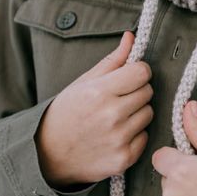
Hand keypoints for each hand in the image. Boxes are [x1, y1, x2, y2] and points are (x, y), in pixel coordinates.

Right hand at [35, 31, 152, 188]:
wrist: (47, 154)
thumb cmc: (65, 114)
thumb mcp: (83, 83)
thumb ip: (112, 61)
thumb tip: (131, 37)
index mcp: (99, 92)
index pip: (142, 72)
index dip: (137, 72)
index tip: (129, 77)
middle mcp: (111, 115)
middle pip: (148, 92)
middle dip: (136, 92)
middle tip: (118, 99)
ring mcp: (119, 138)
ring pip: (149, 114)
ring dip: (137, 113)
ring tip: (116, 118)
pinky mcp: (124, 158)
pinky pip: (145, 137)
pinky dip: (135, 135)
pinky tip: (116, 135)